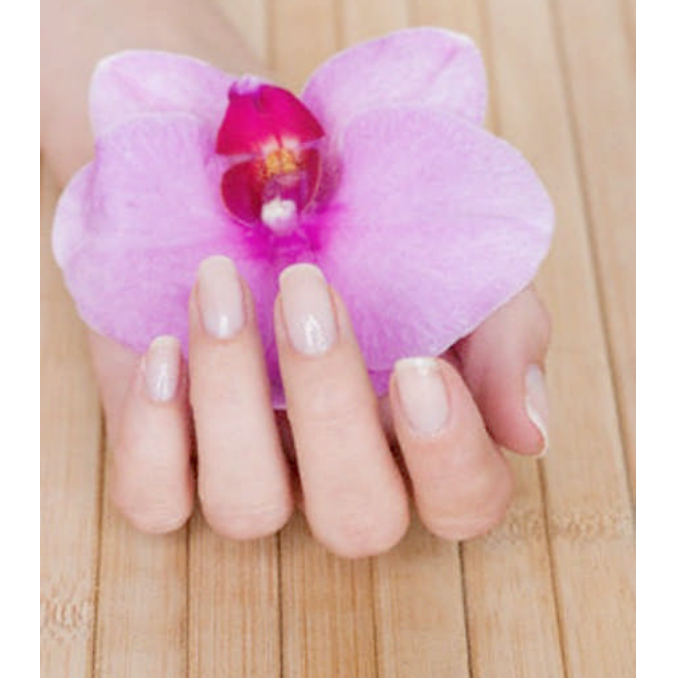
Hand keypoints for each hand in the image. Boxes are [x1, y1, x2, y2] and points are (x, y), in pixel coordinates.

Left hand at [88, 256, 551, 557]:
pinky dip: (152, 434)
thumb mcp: (457, 256)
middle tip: (306, 286)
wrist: (245, 156)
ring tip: (220, 284)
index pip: (463, 504)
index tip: (421, 363)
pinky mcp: (161, 451)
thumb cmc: (371, 218)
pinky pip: (151, 499)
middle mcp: (338, 471)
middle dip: (333, 408)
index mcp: (424, 437)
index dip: (449, 458)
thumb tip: (527, 435)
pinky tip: (161, 348)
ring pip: (246, 508)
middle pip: (357, 520)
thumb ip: (504, 336)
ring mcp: (249, 468)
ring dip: (231, 396)